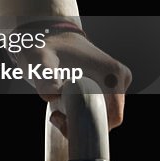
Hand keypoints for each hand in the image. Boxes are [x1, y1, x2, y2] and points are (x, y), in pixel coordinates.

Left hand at [11, 32, 131, 135]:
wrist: (48, 34)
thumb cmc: (45, 47)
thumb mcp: (40, 62)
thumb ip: (46, 79)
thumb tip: (54, 94)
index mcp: (112, 74)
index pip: (112, 116)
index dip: (89, 126)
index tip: (62, 121)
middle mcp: (119, 77)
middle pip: (108, 117)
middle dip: (83, 124)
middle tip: (56, 117)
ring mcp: (116, 81)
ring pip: (104, 113)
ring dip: (82, 118)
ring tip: (57, 109)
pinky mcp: (109, 84)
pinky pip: (101, 106)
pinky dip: (84, 112)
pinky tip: (64, 104)